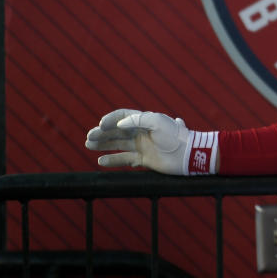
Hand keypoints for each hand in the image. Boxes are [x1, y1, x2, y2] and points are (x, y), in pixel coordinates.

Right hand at [85, 108, 202, 174]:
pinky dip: (113, 160)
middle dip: (102, 133)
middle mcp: (142, 132)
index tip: (101, 125)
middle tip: (89, 137)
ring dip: (103, 144)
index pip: (123, 117)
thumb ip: (138, 120)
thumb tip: (120, 125)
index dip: (111, 120)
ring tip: (88, 145)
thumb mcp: (158, 122)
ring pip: (118, 144)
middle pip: (117, 131)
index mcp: (145, 120)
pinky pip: (125, 159)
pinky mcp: (144, 160)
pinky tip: (101, 161)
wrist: (188, 154)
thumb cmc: (175, 136)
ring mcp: (142, 146)